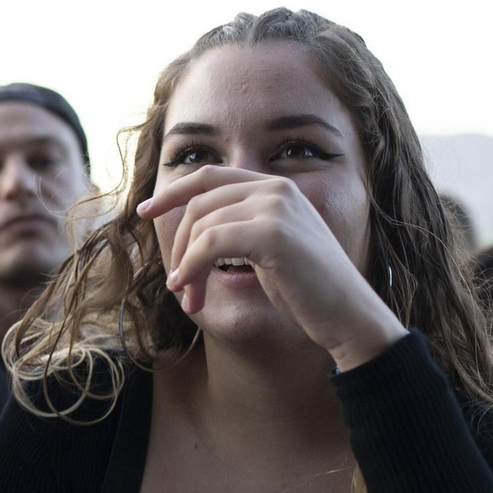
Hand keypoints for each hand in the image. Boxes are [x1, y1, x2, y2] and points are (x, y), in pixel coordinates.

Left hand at [138, 166, 405, 369]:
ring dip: (186, 267)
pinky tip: (190, 291)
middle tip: (179, 287)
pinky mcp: (272, 232)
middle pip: (199, 205)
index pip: (209, 176)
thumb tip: (185, 235)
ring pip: (201, 228)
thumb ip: (235, 232)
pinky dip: (192, 268)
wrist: (348, 315)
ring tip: (190, 299)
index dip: (172, 192)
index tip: (144, 211)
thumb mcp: (267, 251)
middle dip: (180, 248)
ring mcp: (275, 206)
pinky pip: (210, 243)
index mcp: (275, 187)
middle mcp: (276, 188)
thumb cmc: (307, 291)